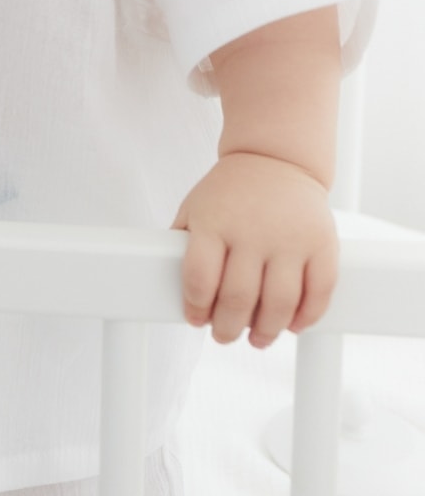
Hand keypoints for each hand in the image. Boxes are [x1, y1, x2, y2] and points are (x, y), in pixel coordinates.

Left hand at [171, 151, 338, 346]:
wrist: (275, 157)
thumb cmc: (230, 192)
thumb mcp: (195, 208)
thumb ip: (183, 246)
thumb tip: (173, 291)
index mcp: (214, 222)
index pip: (199, 278)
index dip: (195, 307)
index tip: (196, 318)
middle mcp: (252, 230)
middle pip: (238, 298)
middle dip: (227, 328)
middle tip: (224, 335)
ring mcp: (290, 238)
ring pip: (280, 303)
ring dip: (267, 331)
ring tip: (258, 338)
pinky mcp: (322, 243)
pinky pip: (319, 292)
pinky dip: (307, 317)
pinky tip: (293, 324)